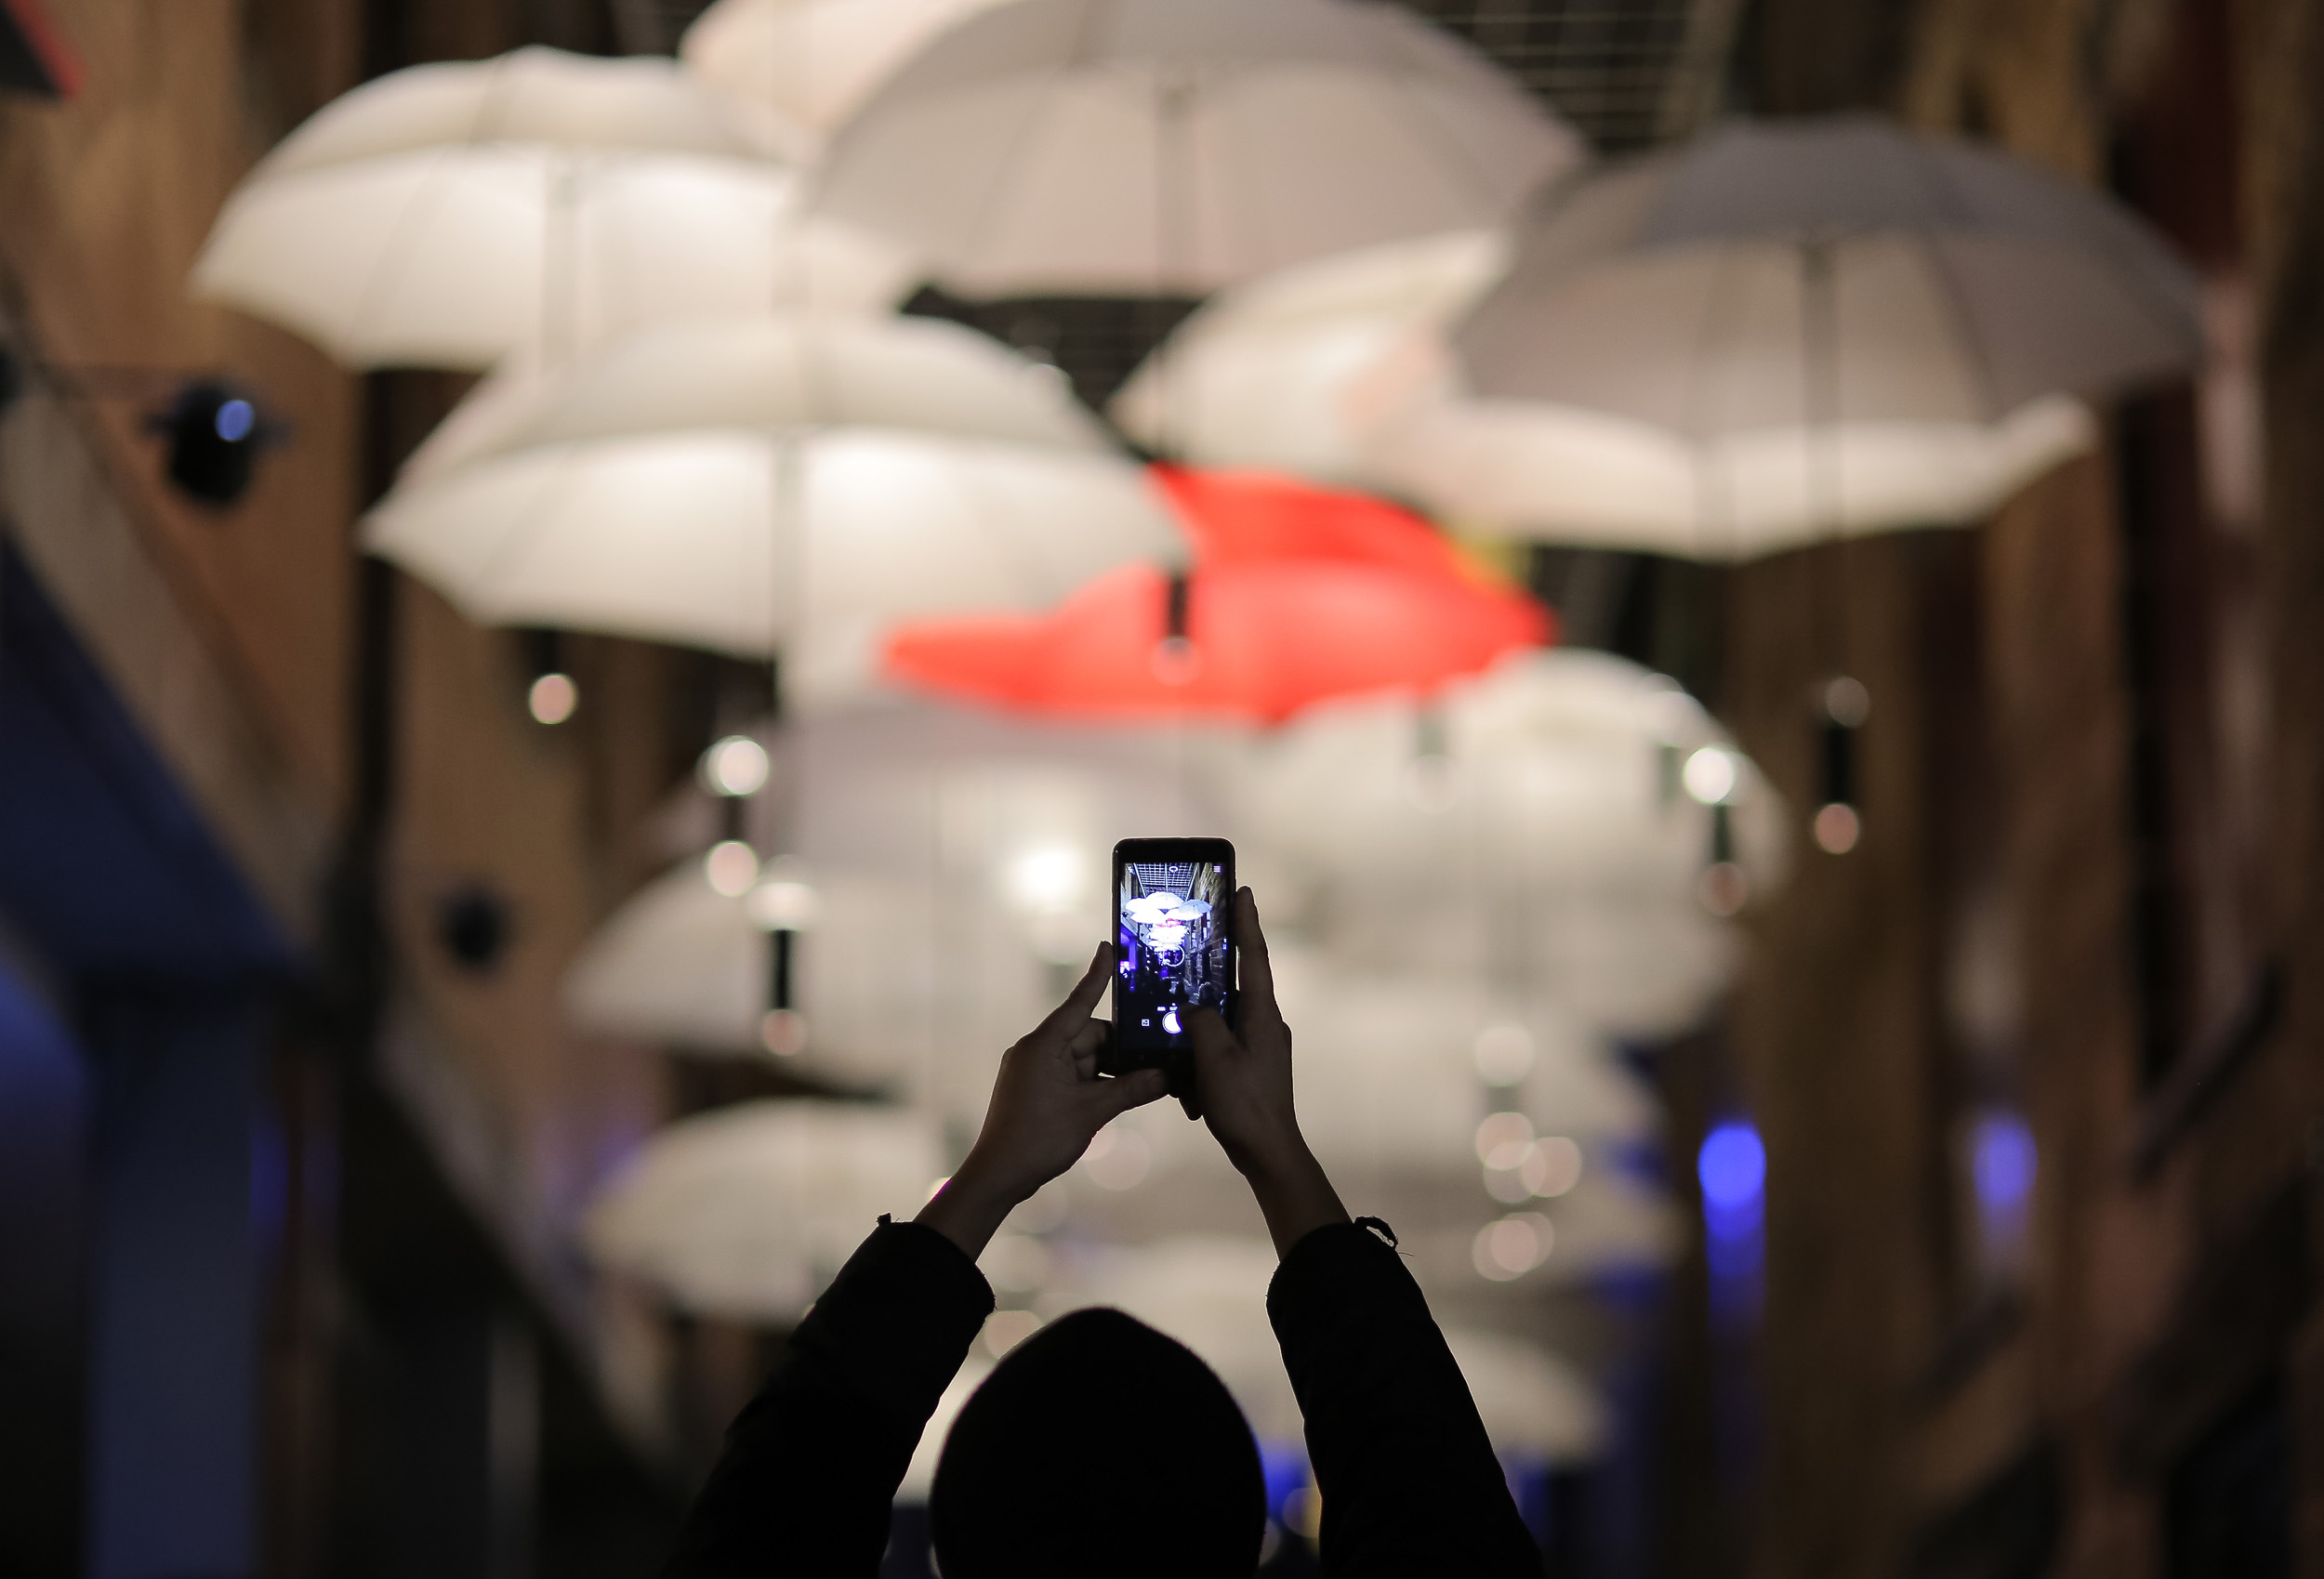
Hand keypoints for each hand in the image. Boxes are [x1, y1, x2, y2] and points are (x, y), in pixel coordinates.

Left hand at [917, 943, 1167, 1259]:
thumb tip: (1164, 1077)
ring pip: (1083, 1058)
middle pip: (1088, 1036)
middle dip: (1120, 1050)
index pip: (1079, 1003)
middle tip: (1156, 1061)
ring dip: (1109, 1071)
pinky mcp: (1034, 1087)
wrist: (999, 1175)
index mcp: (1044, 1045)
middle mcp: (1036, 1050)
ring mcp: (1034, 1069)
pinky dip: (1093, 1082)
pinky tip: (1117, 1097)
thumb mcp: (1091, 1112)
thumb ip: (1130, 1089)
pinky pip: (1071, 1074)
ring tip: (1142, 1086)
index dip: (1097, 976)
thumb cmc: (1039, 1138)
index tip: (1108, 947)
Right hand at [1185, 889, 1348, 1255]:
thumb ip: (1201, 1021)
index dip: (1246, 922)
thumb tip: (1193, 1007)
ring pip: (1224, 1022)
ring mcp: (1262, 1048)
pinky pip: (1222, 1050)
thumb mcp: (1213, 1058)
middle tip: (1193, 946)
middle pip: (1238, 985)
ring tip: (1175, 1024)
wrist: (1267, 1152)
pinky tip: (1184, 1081)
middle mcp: (1267, 1025)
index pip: (1255, 956)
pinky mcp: (1253, 1069)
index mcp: (1263, 1015)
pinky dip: (1201, 1058)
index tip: (1243, 889)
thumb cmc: (1244, 1104)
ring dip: (1200, 1027)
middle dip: (1214, 971)